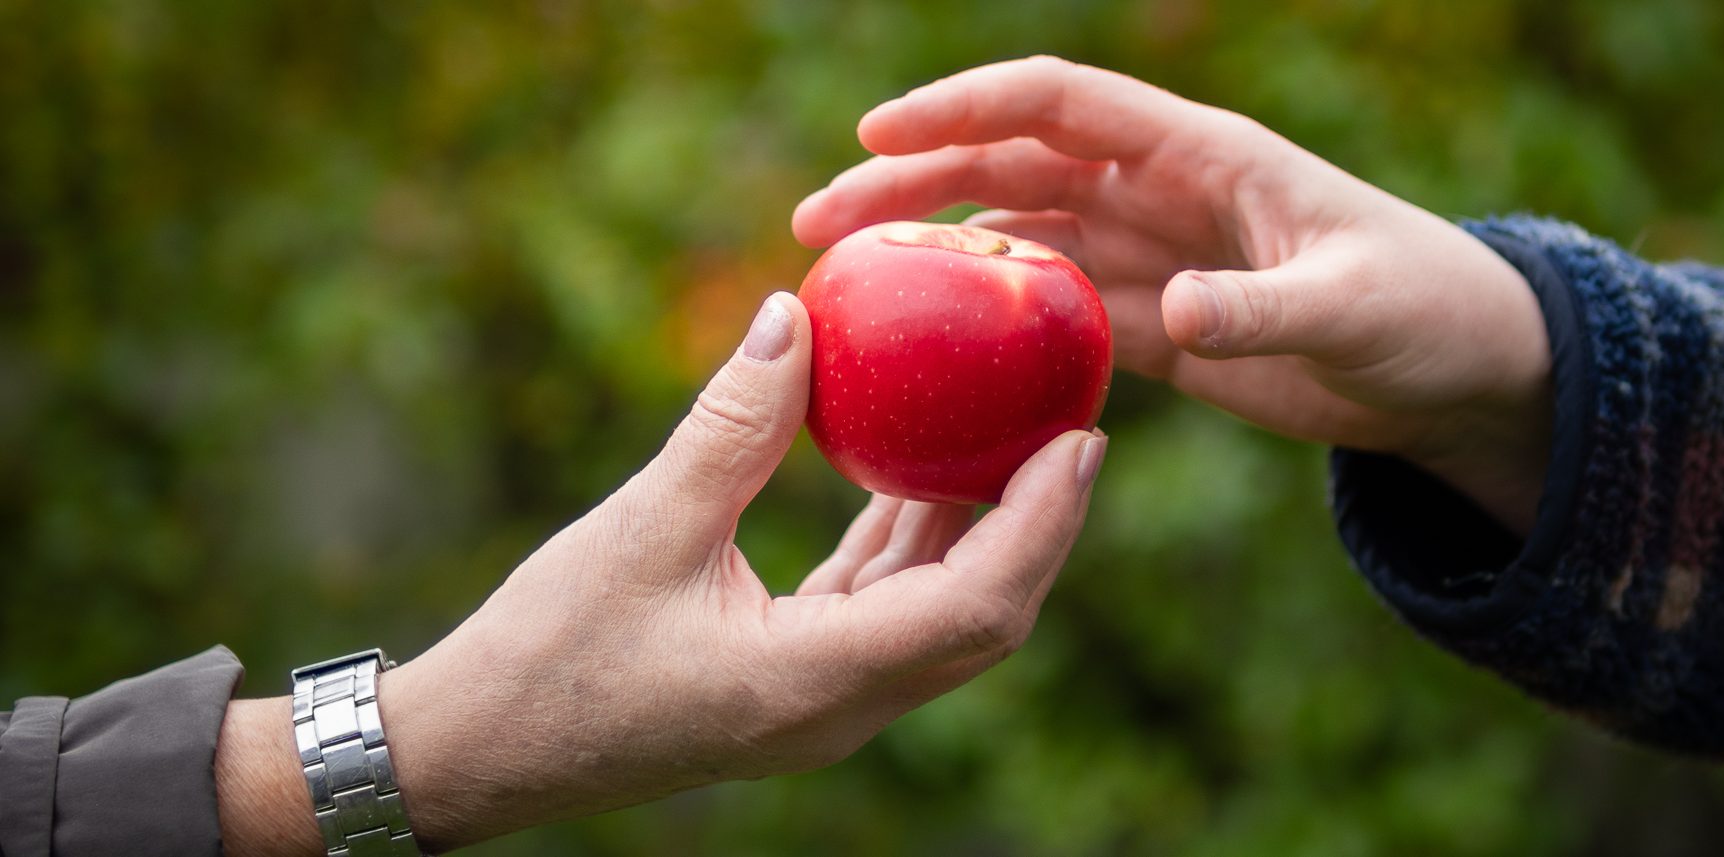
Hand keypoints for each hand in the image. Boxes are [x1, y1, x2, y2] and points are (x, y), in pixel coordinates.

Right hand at [216, 292, 1106, 853]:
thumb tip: (796, 315)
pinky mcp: (790, 684)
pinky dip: (906, 546)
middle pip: (981, 620)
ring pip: (935, 618)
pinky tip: (908, 474)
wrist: (480, 750)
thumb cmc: (550, 651)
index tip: (1081, 439)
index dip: (1043, 524)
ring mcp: (817, 703)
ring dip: (975, 534)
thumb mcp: (645, 526)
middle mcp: (838, 707)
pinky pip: (879, 614)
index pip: (977, 607)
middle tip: (1067, 428)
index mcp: (815, 681)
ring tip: (1006, 434)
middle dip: (1037, 528)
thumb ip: (734, 424)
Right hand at [793, 56, 1551, 531]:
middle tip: (815, 225)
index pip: (1057, 104)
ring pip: (1012, 241)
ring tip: (846, 291)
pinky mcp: (1153, 325)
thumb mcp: (1352, 307)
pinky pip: (1050, 318)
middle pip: (1006, 166)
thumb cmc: (1422, 309)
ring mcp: (1147, 258)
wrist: (1454, 369)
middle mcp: (1155, 193)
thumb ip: (1265, 309)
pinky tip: (929, 362)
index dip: (962, 108)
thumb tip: (1177, 314)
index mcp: (1197, 152)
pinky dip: (988, 333)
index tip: (875, 138)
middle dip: (908, 184)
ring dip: (931, 259)